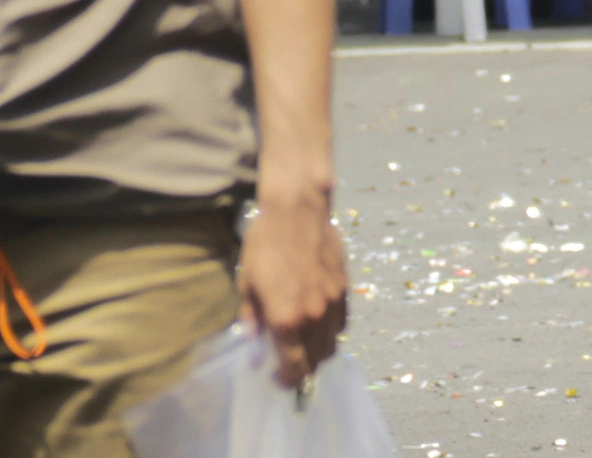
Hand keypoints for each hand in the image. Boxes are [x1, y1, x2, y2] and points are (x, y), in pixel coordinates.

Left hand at [240, 185, 347, 387]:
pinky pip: (342, 323)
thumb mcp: (247, 285)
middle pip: (316, 361)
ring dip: (318, 353)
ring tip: (302, 346)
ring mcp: (333, 302)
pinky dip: (331, 332)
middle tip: (287, 363)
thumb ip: (253, 319)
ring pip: (332, 344)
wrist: (297, 211)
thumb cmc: (264, 246)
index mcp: (287, 319)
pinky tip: (317, 323)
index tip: (276, 379)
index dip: (285, 380)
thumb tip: (255, 343)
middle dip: (302, 369)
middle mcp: (314, 316)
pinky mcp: (344, 287)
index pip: (293, 367)